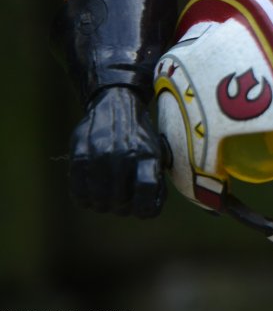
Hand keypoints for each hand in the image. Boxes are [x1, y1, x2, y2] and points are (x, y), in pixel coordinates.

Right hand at [67, 86, 165, 216]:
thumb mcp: (156, 150)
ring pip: (99, 201)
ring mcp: (100, 154)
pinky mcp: (80, 154)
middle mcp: (125, 154)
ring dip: (103, 205)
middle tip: (123, 202)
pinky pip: (78, 191)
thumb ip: (154, 177)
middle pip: (121, 202)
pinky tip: (90, 192)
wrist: (116, 102)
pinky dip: (84, 198)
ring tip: (107, 197)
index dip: (147, 208)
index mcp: (148, 154)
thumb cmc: (140, 135)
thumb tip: (150, 208)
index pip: (147, 189)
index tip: (144, 209)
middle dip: (123, 208)